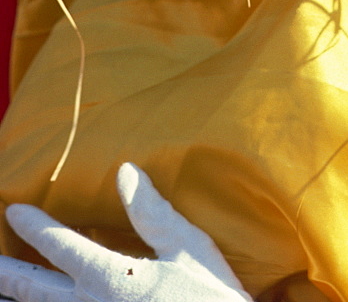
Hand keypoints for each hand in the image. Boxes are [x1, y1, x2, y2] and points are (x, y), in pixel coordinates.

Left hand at [0, 162, 253, 301]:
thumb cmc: (212, 299)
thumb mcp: (190, 250)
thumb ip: (153, 213)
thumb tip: (125, 172)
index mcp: (111, 278)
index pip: (61, 246)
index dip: (35, 227)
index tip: (13, 209)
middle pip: (35, 290)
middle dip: (8, 273)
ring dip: (23, 298)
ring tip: (7, 288)